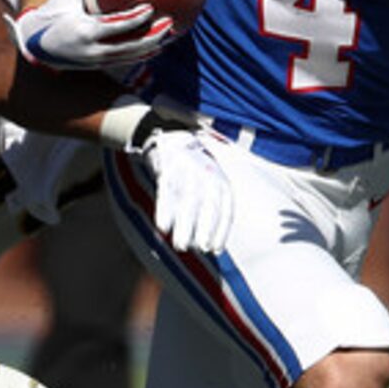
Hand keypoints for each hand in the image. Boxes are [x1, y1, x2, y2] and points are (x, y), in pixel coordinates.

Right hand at [8, 0, 172, 71]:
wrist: (36, 44)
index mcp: (85, 30)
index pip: (115, 27)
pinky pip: (126, 60)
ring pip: (130, 56)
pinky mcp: (100, 66)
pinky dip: (143, 53)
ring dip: (152, 46)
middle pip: (129, 47)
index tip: (151, 8)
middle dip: (152, 36)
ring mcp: (98, 60)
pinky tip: (157, 45)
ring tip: (171, 35)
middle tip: (170, 22)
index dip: (135, 20)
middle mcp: (93, 50)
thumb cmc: (53, 12)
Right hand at [136, 127, 235, 255]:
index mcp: (221, 181)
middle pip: (207, 206)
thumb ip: (213, 208)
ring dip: (184, 226)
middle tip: (199, 249)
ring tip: (180, 246)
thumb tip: (214, 246)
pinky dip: (165, 211)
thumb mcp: (211, 182)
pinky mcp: (168, 167)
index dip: (220, 230)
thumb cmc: (194, 171)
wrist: (173, 137)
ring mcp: (187, 170)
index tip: (214, 249)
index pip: (225, 209)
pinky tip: (163, 228)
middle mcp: (208, 174)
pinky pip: (167, 192)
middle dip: (204, 229)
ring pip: (187, 202)